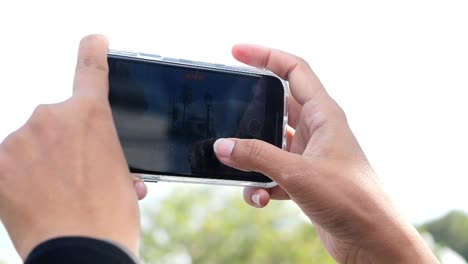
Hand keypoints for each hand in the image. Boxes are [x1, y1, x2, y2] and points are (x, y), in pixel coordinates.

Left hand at [0, 35, 141, 258]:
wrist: (82, 253)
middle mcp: (52, 116)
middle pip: (57, 120)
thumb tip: (104, 165)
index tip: (95, 40)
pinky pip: (9, 161)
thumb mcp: (122, 178)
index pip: (90, 67)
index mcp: (92, 115)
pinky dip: (19, 177)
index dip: (93, 50)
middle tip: (77, 175)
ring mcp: (20, 139)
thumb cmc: (109, 218)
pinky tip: (33, 198)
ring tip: (55, 195)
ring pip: (31, 142)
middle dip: (67, 143)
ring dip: (42, 162)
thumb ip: (106, 154)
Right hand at [214, 44, 437, 262]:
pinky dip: (260, 184)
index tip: (236, 52)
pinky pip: (273, 172)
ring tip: (237, 167)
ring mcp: (310, 155)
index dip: (265, 56)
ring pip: (270, 143)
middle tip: (226, 112)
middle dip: (251, 110)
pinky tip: (258, 198)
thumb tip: (223, 146)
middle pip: (277, 105)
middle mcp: (317, 131)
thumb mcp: (299, 173)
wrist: (372, 241)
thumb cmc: (351, 200)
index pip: (294, 70)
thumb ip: (258, 157)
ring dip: (252, 156)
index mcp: (324, 115)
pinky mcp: (305, 179)